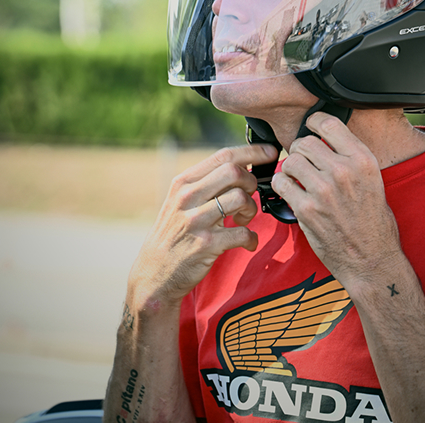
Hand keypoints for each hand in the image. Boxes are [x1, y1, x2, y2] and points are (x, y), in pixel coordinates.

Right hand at [125, 144, 276, 312]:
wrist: (154, 272)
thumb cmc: (173, 234)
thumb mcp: (179, 202)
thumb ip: (205, 184)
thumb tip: (241, 166)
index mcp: (183, 182)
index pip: (223, 156)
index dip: (252, 152)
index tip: (270, 152)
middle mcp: (187, 197)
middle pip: (234, 172)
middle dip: (252, 182)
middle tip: (249, 196)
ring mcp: (195, 221)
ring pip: (240, 198)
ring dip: (251, 209)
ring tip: (243, 220)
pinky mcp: (206, 244)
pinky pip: (243, 233)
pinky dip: (251, 238)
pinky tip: (246, 242)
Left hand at [272, 112, 402, 287]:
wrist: (372, 259)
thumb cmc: (373, 222)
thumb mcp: (373, 181)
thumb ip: (350, 158)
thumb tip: (326, 138)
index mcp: (363, 160)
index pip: (328, 123)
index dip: (313, 123)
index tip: (310, 128)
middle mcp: (343, 171)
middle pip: (303, 142)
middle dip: (300, 151)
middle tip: (304, 164)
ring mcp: (323, 190)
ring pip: (290, 161)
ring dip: (290, 169)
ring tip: (299, 180)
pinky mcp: (306, 208)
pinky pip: (281, 183)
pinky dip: (282, 186)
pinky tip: (292, 193)